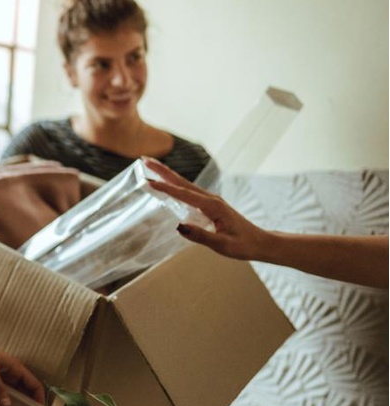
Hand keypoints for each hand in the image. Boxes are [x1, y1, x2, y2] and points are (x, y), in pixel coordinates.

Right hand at [143, 157, 272, 260]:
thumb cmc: (243, 245)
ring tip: (151, 167)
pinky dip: (175, 184)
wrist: (260, 243)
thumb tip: (178, 227)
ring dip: (167, 175)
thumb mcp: (222, 245)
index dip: (165, 188)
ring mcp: (210, 200)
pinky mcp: (210, 205)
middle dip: (162, 170)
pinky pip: (188, 192)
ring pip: (184, 184)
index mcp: (213, 206)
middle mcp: (211, 199)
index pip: (183, 195)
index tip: (148, 182)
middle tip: (144, 160)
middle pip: (182, 182)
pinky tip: (168, 184)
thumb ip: (201, 236)